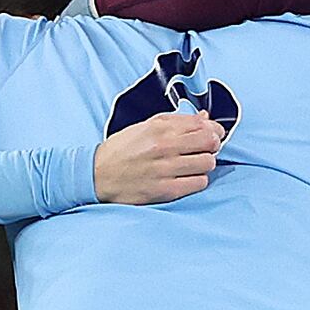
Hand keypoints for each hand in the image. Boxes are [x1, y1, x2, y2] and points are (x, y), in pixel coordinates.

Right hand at [88, 106, 223, 206]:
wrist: (96, 175)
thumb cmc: (121, 150)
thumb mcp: (145, 127)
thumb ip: (176, 121)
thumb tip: (205, 119)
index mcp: (160, 128)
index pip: (203, 124)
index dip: (213, 129)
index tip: (212, 134)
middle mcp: (164, 146)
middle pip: (210, 142)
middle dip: (212, 145)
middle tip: (204, 150)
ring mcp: (165, 169)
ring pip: (207, 163)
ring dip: (204, 164)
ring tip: (193, 165)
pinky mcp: (164, 190)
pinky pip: (198, 183)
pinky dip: (197, 180)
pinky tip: (187, 178)